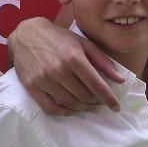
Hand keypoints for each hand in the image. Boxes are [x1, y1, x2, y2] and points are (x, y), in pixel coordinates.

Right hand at [8, 17, 123, 113]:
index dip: (109, 98)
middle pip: (84, 96)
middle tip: (101, 102)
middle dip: (97, 102)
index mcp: (74, 58)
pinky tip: (73, 109)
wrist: (27, 34)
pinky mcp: (32, 87)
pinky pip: (51, 108)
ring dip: (83, 108)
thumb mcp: (83, 44)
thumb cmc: (59, 38)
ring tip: (90, 106)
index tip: (116, 107)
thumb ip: (103, 62)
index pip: (97, 85)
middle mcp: (59, 70)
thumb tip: (120, 80)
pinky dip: (65, 112)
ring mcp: (44, 80)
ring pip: (70, 103)